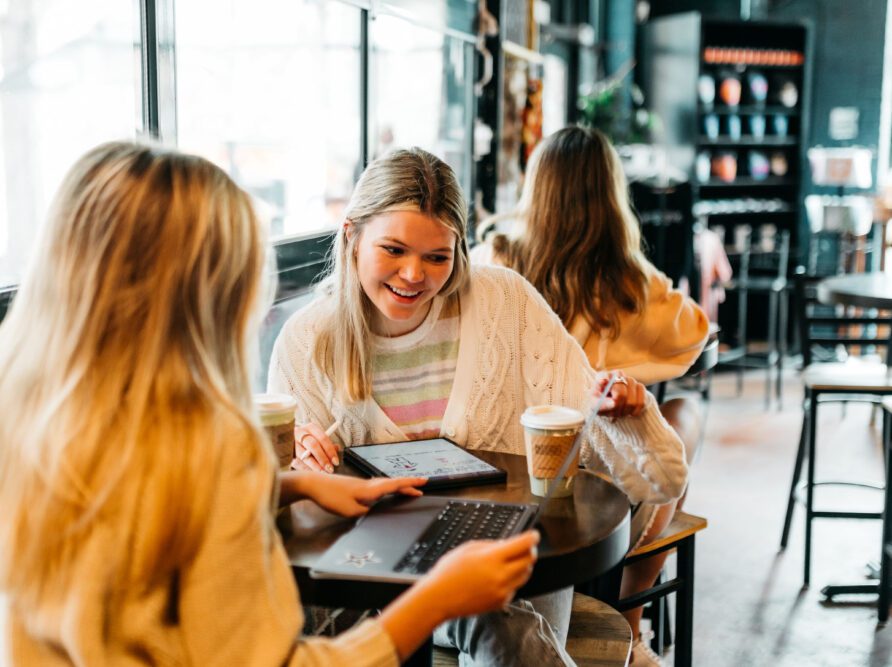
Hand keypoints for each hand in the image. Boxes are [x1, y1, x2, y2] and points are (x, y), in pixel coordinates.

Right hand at [292, 422, 339, 472]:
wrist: (288, 439)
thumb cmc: (309, 440)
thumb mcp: (318, 438)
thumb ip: (327, 444)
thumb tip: (337, 448)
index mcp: (310, 428)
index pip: (322, 438)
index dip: (330, 451)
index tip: (336, 462)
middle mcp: (300, 433)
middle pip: (313, 446)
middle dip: (323, 459)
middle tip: (330, 469)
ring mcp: (291, 443)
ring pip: (304, 456)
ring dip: (315, 466)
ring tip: (322, 473)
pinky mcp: (287, 453)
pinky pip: (297, 463)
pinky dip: (306, 469)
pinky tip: (313, 474)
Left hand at [303, 474, 426, 517]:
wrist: (314, 484)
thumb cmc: (331, 496)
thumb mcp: (350, 511)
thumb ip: (365, 513)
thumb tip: (375, 513)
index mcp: (371, 489)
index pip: (395, 485)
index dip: (410, 484)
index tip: (424, 481)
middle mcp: (369, 484)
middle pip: (393, 483)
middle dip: (408, 486)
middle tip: (421, 488)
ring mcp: (362, 484)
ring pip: (385, 484)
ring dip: (398, 487)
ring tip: (407, 492)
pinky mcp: (356, 487)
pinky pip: (378, 487)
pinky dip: (387, 489)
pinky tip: (385, 494)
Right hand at [420, 531, 538, 618]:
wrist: (440, 598)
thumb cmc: (450, 571)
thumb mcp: (468, 548)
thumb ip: (491, 545)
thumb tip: (507, 545)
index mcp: (492, 558)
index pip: (523, 545)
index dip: (532, 537)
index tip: (535, 535)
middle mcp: (500, 575)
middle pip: (529, 560)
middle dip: (530, 551)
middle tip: (525, 547)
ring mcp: (502, 591)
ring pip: (525, 575)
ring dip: (523, 565)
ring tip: (511, 561)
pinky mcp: (501, 603)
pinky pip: (514, 588)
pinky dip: (512, 580)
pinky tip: (498, 577)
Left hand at [594, 371, 645, 419]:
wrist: (608, 404)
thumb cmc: (599, 402)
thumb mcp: (595, 404)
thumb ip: (602, 404)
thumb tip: (614, 403)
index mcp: (604, 376)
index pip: (609, 381)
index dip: (610, 390)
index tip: (607, 394)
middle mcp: (618, 375)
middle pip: (622, 395)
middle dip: (617, 408)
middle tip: (612, 413)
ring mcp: (631, 380)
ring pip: (632, 401)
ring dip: (625, 411)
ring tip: (619, 412)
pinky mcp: (640, 387)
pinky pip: (642, 403)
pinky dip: (634, 411)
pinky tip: (628, 411)